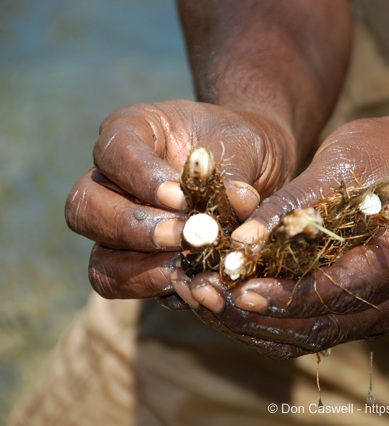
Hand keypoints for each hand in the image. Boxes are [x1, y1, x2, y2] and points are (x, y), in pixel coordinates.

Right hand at [65, 99, 296, 303]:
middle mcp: (109, 180)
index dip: (141, 178)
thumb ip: (233, 176)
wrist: (253, 172)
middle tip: (184, 236)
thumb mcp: (243, 149)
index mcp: (130, 132)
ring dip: (141, 267)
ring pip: (98, 256)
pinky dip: (154, 286)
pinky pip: (124, 284)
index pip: (113, 152)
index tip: (182, 197)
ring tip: (188, 264)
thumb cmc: (241, 148)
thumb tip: (239, 202)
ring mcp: (115, 226)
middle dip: (134, 227)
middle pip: (85, 207)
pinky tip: (192, 281)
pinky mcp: (132, 262)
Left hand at [189, 111, 388, 357]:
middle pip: (327, 323)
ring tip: (205, 298)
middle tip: (203, 295)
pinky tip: (233, 300)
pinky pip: (321, 325)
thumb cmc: (385, 151)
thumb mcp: (339, 163)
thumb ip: (292, 207)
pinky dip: (276, 318)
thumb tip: (240, 245)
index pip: (345, 287)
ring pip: (318, 334)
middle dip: (260, 315)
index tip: (238, 288)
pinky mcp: (375, 312)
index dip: (288, 294)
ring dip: (259, 323)